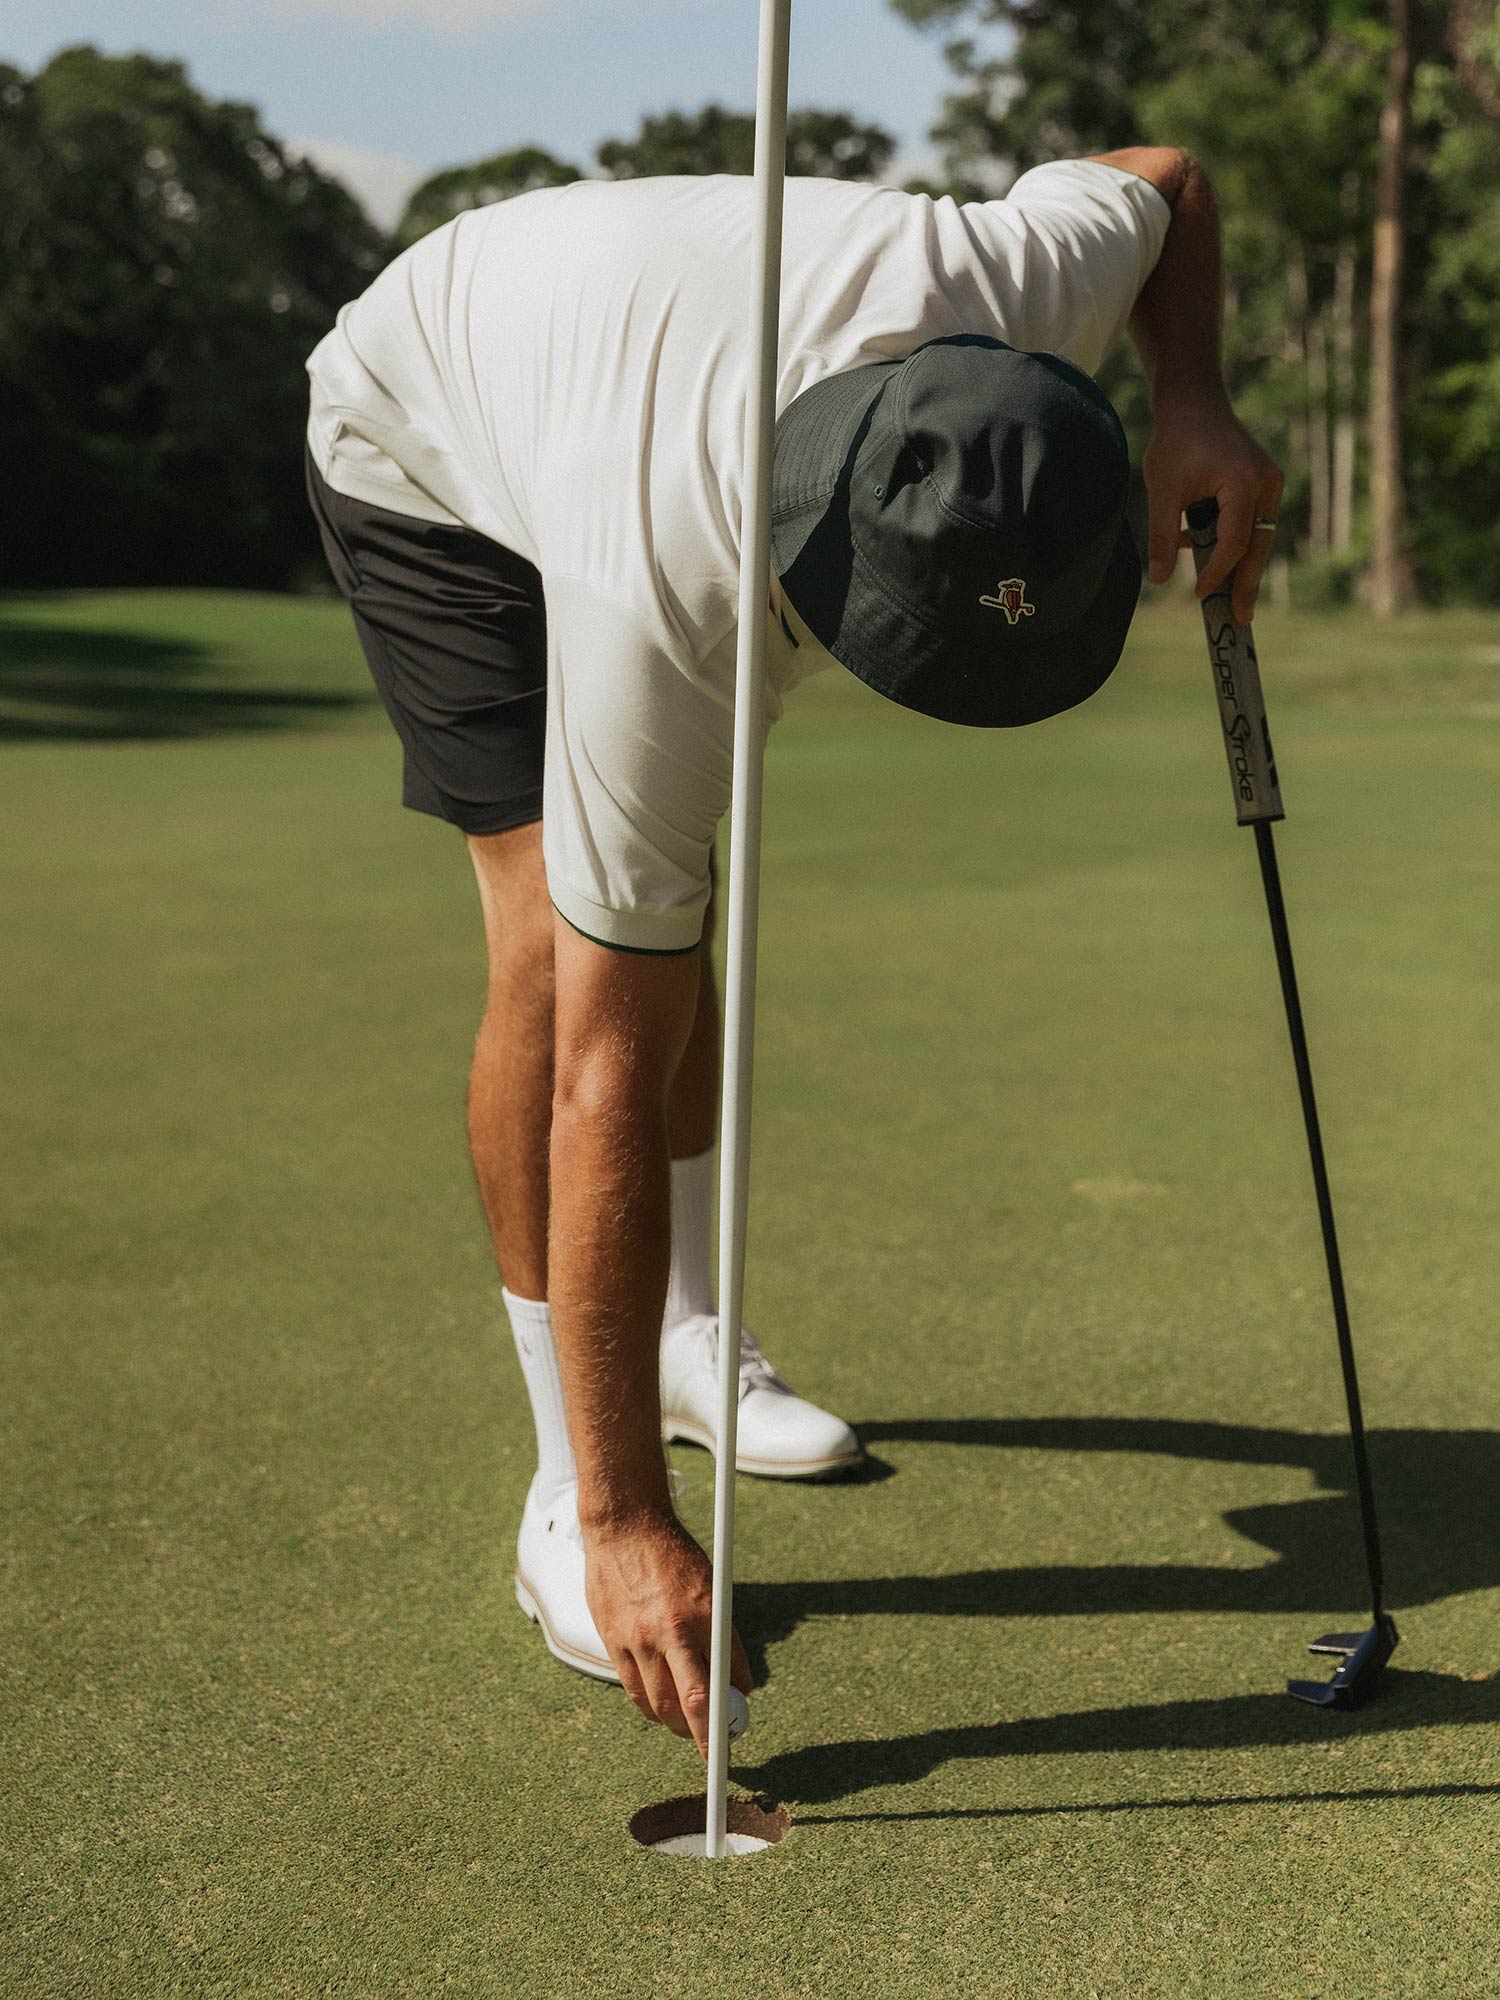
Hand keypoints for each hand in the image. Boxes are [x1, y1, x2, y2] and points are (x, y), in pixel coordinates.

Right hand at [584, 1510, 752, 1758]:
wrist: (624, 1528)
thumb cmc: (673, 1557)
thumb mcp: (710, 1587)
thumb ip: (718, 1635)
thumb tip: (732, 1683)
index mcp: (705, 1612)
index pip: (727, 1675)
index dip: (733, 1704)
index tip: (738, 1720)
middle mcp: (672, 1629)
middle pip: (692, 1702)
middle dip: (706, 1733)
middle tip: (714, 1744)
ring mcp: (638, 1638)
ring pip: (659, 1705)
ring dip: (676, 1726)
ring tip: (687, 1727)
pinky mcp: (613, 1642)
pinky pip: (633, 1690)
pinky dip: (650, 1707)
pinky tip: (660, 1706)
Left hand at [1142, 397, 1284, 625]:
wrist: (1194, 403)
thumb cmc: (1176, 441)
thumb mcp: (1162, 489)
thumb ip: (1161, 535)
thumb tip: (1157, 580)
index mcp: (1245, 483)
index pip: (1234, 541)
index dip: (1217, 572)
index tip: (1199, 595)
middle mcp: (1266, 484)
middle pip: (1257, 545)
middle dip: (1246, 583)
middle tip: (1240, 620)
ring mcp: (1269, 483)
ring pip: (1257, 537)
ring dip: (1240, 566)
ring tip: (1231, 602)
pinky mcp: (1262, 484)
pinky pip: (1251, 523)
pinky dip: (1233, 543)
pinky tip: (1205, 558)